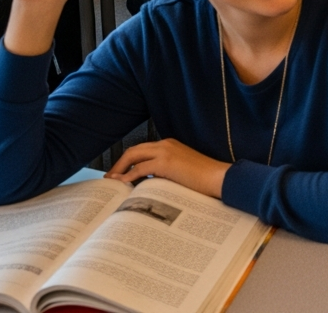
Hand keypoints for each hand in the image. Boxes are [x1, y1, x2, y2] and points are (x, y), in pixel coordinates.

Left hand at [106, 139, 230, 197]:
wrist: (217, 177)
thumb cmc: (202, 178)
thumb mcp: (180, 171)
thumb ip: (164, 172)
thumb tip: (146, 184)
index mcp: (169, 145)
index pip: (142, 150)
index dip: (127, 161)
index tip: (118, 174)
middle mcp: (165, 144)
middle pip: (134, 150)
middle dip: (118, 164)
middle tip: (110, 178)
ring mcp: (165, 151)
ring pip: (134, 155)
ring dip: (120, 169)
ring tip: (112, 182)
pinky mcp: (166, 162)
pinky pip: (140, 167)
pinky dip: (128, 175)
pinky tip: (122, 184)